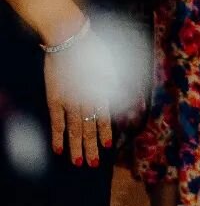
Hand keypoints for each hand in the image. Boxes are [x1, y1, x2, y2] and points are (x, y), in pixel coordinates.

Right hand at [44, 24, 112, 167]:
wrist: (70, 41)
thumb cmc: (95, 50)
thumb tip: (137, 104)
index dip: (104, 134)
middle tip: (93, 164)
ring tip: (79, 163)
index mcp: (102, 94)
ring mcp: (70, 103)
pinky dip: (57, 137)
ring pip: (74, 131)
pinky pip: (56, 123)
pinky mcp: (55, 99)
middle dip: (91, 149)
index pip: (105, 120)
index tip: (107, 147)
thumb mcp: (116, 67)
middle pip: (89, 130)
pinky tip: (59, 150)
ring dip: (77, 148)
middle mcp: (87, 102)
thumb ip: (125, 87)